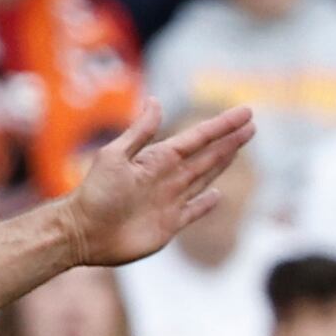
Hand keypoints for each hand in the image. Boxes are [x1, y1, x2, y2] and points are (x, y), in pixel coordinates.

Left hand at [62, 106, 255, 265]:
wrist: (84, 233)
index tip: (245, 113)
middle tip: (251, 125)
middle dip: (229, 140)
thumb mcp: (114, 156)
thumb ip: (139, 132)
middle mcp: (167, 177)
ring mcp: (170, 201)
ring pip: (204, 177)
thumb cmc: (95, 193)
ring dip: (223, 162)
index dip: (222, 127)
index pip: (198, 139)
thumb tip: (156, 101)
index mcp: (157, 159)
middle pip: (206, 155)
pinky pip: (194, 210)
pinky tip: (218, 195)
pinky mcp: (170, 224)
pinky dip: (207, 203)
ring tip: (239, 147)